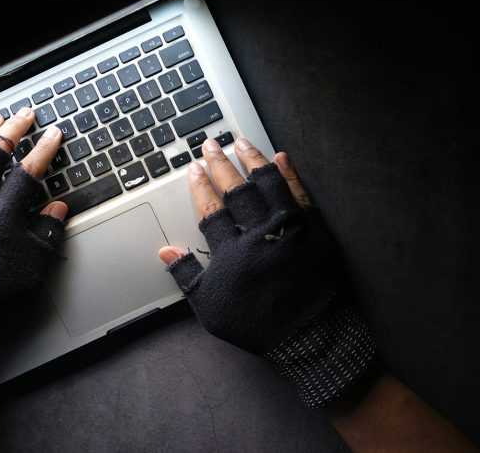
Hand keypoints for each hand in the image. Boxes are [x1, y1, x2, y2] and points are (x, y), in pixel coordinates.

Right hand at [158, 137, 376, 407]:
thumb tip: (164, 251)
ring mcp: (290, 228)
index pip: (211, 209)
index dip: (200, 186)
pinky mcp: (315, 229)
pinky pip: (301, 193)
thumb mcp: (211, 307)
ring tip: (241, 142)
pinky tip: (282, 157)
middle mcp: (260, 233)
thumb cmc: (257, 324)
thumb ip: (187, 275)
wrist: (309, 337)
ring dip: (253, 159)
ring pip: (268, 183)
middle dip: (220, 164)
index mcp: (232, 251)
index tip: (193, 168)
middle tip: (210, 144)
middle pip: (236, 189)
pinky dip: (290, 173)